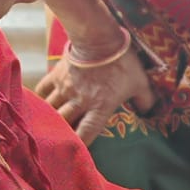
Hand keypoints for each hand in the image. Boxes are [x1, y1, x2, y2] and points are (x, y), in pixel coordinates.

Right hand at [37, 47, 153, 145]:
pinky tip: (41, 103)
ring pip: (51, 110)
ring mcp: (65, 89)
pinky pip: (42, 91)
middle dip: (60, 133)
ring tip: (46, 125)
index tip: (77, 151)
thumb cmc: (123, 63)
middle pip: (64, 124)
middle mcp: (79, 102)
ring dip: (49, 118)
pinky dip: (40, 98)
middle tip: (58, 140)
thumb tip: (150, 112)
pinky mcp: (56, 76)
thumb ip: (145, 100)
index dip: (80, 145)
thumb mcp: (140, 82)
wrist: (100, 37)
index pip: (86, 134)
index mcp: (100, 107)